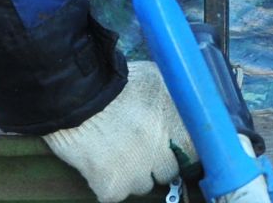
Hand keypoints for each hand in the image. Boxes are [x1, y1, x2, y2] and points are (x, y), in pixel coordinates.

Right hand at [42, 62, 195, 202]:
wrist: (77, 96)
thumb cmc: (118, 84)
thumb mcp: (159, 81)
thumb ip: (177, 101)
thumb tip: (190, 110)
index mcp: (177, 126)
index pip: (194, 153)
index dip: (182, 151)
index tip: (174, 148)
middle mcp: (162, 152)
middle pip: (168, 171)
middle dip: (157, 162)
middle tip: (139, 146)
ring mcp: (137, 173)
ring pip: (143, 185)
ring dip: (133, 174)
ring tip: (117, 152)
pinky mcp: (113, 187)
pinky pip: (116, 194)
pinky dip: (109, 184)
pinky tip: (101, 163)